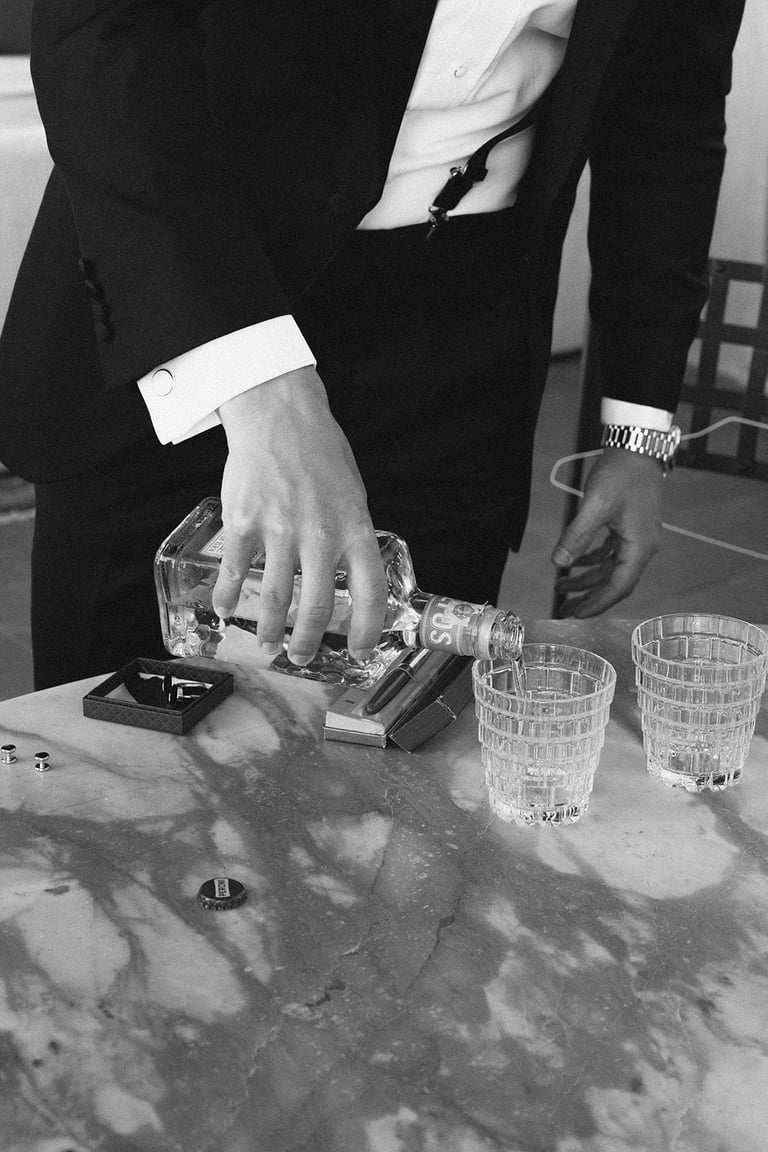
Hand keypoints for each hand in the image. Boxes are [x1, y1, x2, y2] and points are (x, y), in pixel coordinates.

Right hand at [213, 366, 387, 663]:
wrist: (279, 415)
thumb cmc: (319, 451)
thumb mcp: (352, 494)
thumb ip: (350, 535)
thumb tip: (351, 575)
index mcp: (354, 528)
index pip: (369, 592)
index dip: (366, 628)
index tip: (358, 650)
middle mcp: (320, 535)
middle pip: (316, 607)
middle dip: (308, 641)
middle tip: (302, 656)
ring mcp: (280, 530)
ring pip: (275, 598)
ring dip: (270, 630)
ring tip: (268, 645)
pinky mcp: (245, 522)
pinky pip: (237, 571)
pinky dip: (228, 596)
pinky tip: (224, 609)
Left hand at [550, 448, 664, 616]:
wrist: (637, 448)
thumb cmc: (621, 474)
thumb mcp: (595, 505)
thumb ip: (576, 536)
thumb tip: (558, 563)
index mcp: (639, 547)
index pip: (619, 587)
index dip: (597, 603)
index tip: (576, 614)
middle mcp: (642, 547)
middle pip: (614, 582)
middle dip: (588, 596)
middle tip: (563, 608)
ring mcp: (636, 538)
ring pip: (610, 569)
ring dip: (586, 579)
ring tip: (561, 587)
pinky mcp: (629, 528)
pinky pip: (610, 554)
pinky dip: (591, 562)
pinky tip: (572, 565)